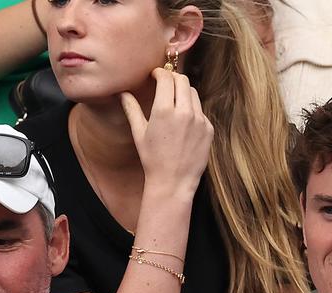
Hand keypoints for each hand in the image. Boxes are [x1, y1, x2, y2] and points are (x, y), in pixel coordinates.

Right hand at [121, 67, 212, 197]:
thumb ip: (131, 108)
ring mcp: (200, 120)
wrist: (174, 181)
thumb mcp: (139, 132)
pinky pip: (201, 110)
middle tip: (165, 83)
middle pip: (182, 80)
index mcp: (164, 110)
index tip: (155, 75)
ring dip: (183, 91)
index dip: (160, 73)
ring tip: (173, 100)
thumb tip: (121, 92)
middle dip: (173, 78)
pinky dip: (192, 108)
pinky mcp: (209, 129)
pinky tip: (183, 119)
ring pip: (193, 93)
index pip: (166, 77)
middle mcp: (184, 112)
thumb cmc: (152, 158)